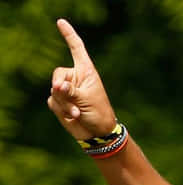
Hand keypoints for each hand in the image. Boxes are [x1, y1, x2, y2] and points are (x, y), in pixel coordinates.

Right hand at [47, 18, 116, 139]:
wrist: (98, 133)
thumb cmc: (99, 113)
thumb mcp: (86, 99)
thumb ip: (70, 90)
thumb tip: (56, 85)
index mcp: (86, 72)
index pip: (76, 49)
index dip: (69, 35)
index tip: (60, 22)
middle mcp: (75, 78)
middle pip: (57, 74)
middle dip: (61, 87)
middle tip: (70, 96)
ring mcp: (66, 90)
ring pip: (54, 90)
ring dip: (65, 103)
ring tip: (78, 112)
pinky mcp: (59, 102)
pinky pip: (52, 102)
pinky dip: (62, 110)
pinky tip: (74, 116)